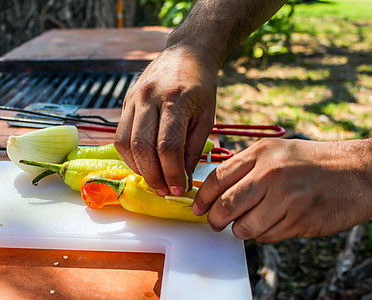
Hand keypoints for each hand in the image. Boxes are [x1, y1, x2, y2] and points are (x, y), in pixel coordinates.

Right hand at [114, 45, 217, 195]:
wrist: (186, 54)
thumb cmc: (201, 87)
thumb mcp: (206, 116)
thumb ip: (193, 148)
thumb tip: (182, 179)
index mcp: (175, 99)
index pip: (168, 145)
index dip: (173, 173)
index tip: (180, 190)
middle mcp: (149, 97)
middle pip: (142, 146)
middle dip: (153, 176)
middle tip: (165, 190)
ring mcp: (133, 98)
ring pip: (125, 143)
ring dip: (138, 168)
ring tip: (154, 180)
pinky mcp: (125, 102)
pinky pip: (120, 135)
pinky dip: (129, 156)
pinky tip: (143, 164)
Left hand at [193, 138, 371, 242]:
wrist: (357, 172)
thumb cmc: (311, 163)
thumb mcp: (276, 152)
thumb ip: (246, 168)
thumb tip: (214, 191)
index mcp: (262, 152)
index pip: (218, 178)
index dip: (203, 197)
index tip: (198, 207)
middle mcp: (271, 173)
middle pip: (226, 205)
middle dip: (215, 219)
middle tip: (216, 222)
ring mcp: (287, 197)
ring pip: (245, 227)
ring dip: (242, 229)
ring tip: (251, 221)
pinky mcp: (300, 219)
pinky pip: (267, 236)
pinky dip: (264, 234)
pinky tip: (276, 221)